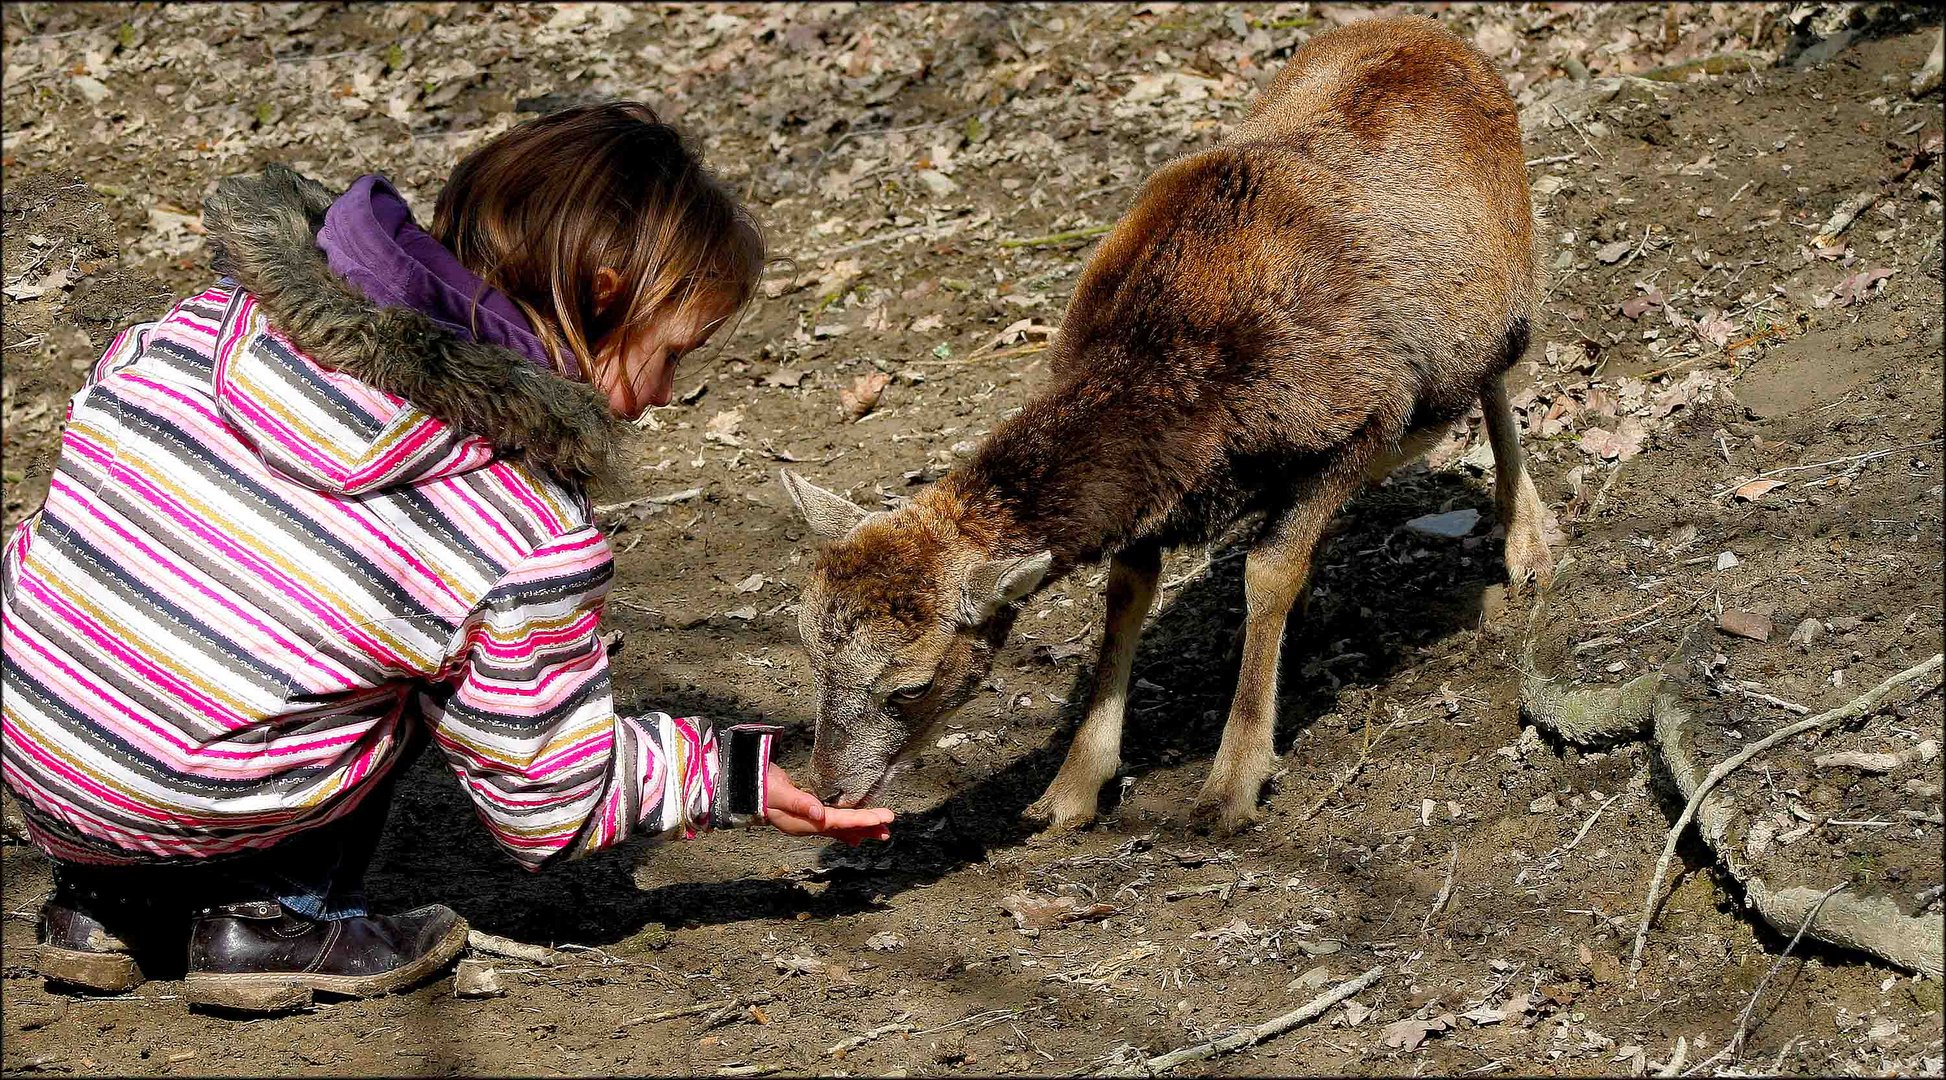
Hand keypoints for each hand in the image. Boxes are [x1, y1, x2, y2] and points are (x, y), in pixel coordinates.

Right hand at [764, 764, 892, 844]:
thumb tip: (818, 814)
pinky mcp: (805, 816)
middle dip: (865, 828)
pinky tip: (855, 833)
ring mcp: (805, 823)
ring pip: (838, 828)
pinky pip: (830, 824)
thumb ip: (797, 803)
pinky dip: (845, 827)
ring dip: (859, 829)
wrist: (743, 787)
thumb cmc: (758, 787)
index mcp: (801, 823)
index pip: (837, 822)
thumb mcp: (776, 792)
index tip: (882, 818)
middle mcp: (806, 826)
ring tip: (880, 831)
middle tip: (888, 829)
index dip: (861, 820)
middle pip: (841, 829)